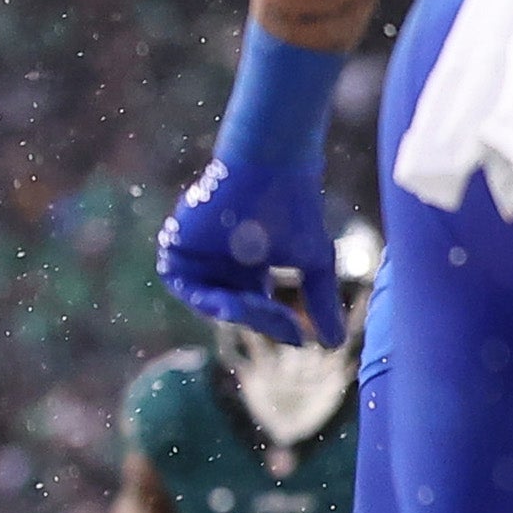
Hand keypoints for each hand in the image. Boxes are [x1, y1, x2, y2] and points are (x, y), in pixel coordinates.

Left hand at [162, 149, 344, 340]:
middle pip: (234, 307)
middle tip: (287, 324)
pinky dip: (204, 296)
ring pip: (209, 301)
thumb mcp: (315, 264)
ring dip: (234, 311)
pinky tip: (232, 301)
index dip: (278, 324)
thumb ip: (321, 301)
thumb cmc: (296, 208)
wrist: (272, 168)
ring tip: (260, 309)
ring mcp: (199, 253)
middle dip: (260, 318)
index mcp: (249, 264)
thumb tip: (335, 344)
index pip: (258, 306)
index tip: (301, 338)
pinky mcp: (177, 244)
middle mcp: (222, 260)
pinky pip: (182, 284)